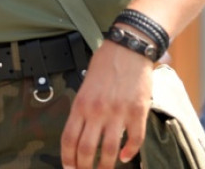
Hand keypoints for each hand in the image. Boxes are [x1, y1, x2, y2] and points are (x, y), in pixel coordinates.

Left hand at [61, 42, 152, 168]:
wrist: (129, 48)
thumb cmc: (106, 63)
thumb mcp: (86, 84)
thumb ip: (83, 108)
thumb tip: (80, 131)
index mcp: (81, 104)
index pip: (69, 139)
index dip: (68, 159)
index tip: (69, 168)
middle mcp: (97, 111)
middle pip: (86, 150)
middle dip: (84, 168)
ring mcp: (118, 113)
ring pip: (109, 151)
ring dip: (106, 166)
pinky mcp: (137, 112)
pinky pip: (134, 141)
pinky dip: (129, 153)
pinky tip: (124, 156)